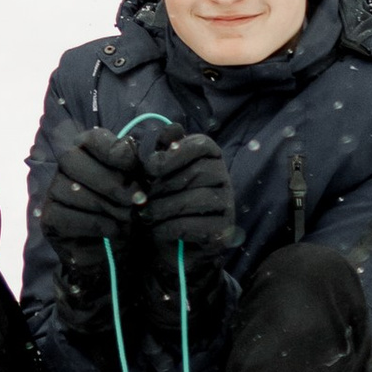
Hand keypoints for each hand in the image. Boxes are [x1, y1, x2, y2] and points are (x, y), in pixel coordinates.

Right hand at [38, 123, 148, 248]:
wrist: (119, 251)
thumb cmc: (128, 212)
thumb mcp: (137, 187)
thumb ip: (135, 167)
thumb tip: (129, 148)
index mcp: (87, 151)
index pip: (91, 139)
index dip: (112, 149)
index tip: (133, 165)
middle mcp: (64, 168)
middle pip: (74, 159)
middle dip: (112, 183)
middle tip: (137, 200)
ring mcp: (52, 192)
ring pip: (76, 191)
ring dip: (110, 208)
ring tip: (128, 218)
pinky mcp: (49, 219)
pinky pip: (72, 218)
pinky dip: (100, 226)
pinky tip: (114, 231)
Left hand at [139, 130, 235, 251]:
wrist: (169, 242)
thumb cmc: (163, 198)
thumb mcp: (158, 172)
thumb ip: (162, 150)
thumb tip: (173, 129)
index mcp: (210, 158)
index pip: (202, 144)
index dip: (177, 152)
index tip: (151, 166)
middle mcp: (224, 179)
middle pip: (198, 172)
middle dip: (165, 185)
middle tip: (143, 197)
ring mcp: (228, 206)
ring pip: (198, 198)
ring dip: (165, 207)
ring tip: (145, 214)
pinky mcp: (224, 232)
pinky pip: (198, 225)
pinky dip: (171, 227)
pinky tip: (157, 229)